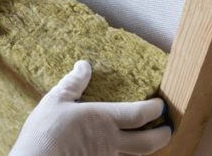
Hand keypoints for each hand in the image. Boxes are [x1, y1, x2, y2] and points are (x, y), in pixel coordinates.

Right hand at [10, 60, 170, 155]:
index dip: (155, 109)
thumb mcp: (55, 101)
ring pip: (134, 155)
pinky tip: (114, 149)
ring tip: (144, 139)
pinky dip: (123, 155)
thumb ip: (73, 84)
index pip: (139, 114)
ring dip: (144, 147)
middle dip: (163, 135)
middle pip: (148, 143)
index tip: (160, 104)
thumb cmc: (44, 133)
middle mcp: (110, 141)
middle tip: (167, 128)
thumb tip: (84, 66)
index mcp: (103, 120)